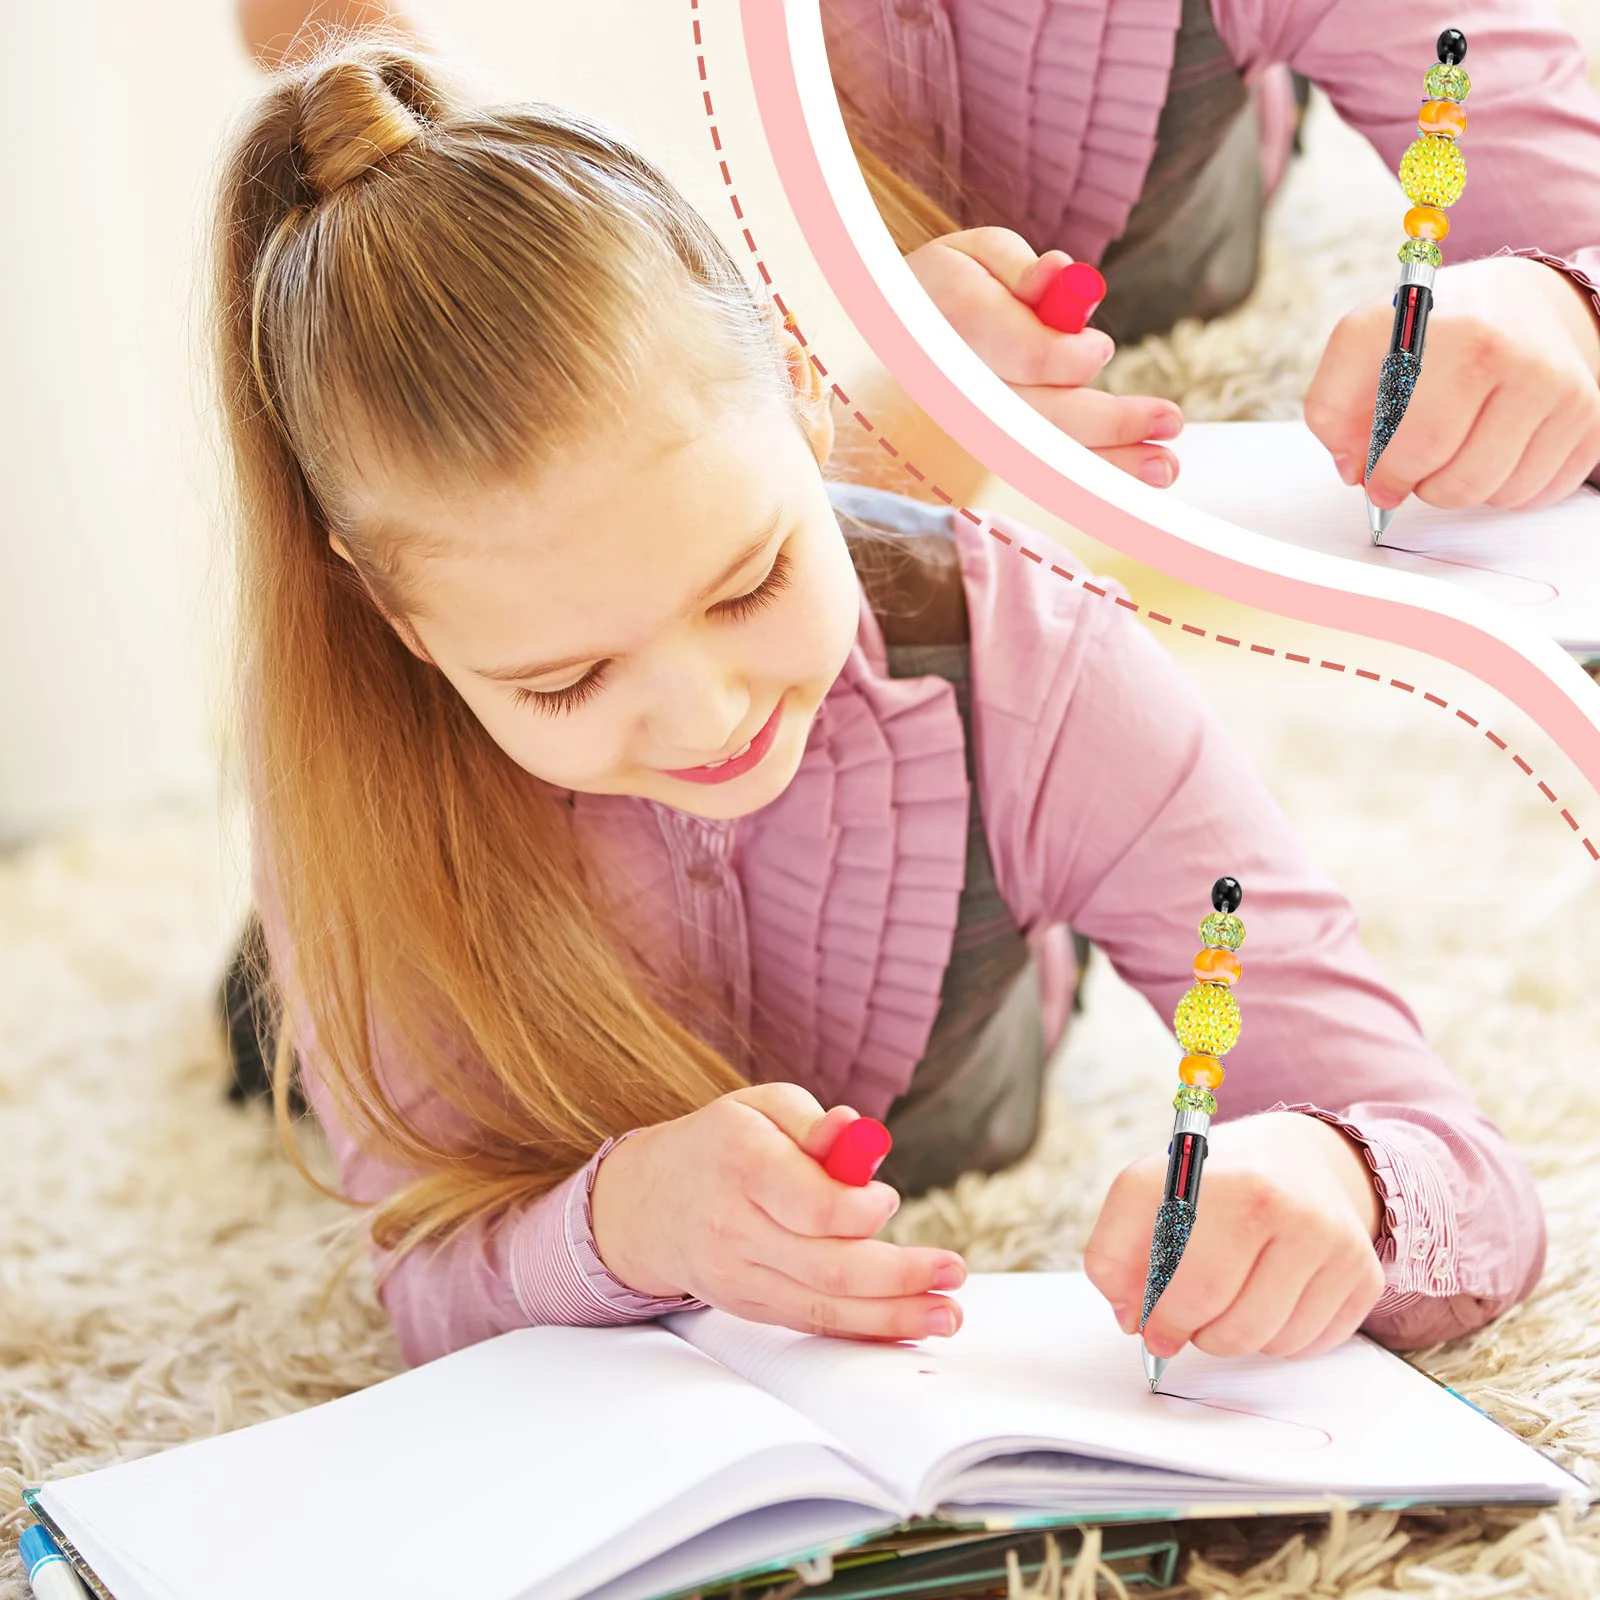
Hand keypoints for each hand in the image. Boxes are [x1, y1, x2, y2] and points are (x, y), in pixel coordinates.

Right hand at [589, 1083, 967, 1339]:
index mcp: (742, 1164)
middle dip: (898, 1275)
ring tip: (946, 1313)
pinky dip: (863, 1329)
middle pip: (825, 1265)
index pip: (806, 1202)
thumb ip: (813, 1121)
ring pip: (823, 1305)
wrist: (649, 1204)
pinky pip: (812, 1323)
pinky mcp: (750, 1307)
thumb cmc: (720, 1144)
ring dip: (892, 1316)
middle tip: (952, 1271)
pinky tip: (905, 1326)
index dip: (857, 1210)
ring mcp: (741, 1276)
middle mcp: (737, 1228)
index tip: (889, 1200)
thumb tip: (858, 1134)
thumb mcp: (761, 1107)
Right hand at [905, 227, 1184, 486]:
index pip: (1020, 355)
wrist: (886, 342)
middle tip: (1170, 422)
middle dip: (1108, 423)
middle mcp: (954, 388)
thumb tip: (1062, 277)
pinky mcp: (980, 456)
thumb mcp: (975, 255)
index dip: (1066, 358)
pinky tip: (1132, 485)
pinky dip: (1086, 481)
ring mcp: (964, 431)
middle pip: (1036, 418)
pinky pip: (1036, 472)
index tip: (1102, 350)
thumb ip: (1021, 268)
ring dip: (1107, 465)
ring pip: (1038, 454)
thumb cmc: (946, 289)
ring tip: (1164, 467)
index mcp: (949, 326)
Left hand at [1082, 1112, 1386, 1361]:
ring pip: (1270, 1343)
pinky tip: (1264, 1299)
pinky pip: (1307, 1345)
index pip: (1195, 1286)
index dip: (1163, 1318)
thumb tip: (1128, 1317)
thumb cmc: (1212, 1182)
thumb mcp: (1147, 1189)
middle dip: (1193, 1334)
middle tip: (1179, 1327)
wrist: (1299, 1158)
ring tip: (1221, 1302)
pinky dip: (1275, 1338)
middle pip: (1233, 1325)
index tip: (1150, 1328)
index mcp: (1236, 1184)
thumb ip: (1115, 1250)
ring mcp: (1338, 1246)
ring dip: (1232, 1338)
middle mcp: (1296, 1212)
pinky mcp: (1364, 1276)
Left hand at [1305, 256, 1599, 511]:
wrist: (1523, 302)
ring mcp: (1566, 393)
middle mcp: (1525, 361)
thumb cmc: (1435, 331)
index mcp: (1465, 336)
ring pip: (1497, 495)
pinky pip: (1533, 494)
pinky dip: (1501, 488)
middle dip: (1421, 487)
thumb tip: (1354, 470)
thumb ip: (1333, 406)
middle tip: (1410, 472)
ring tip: (1452, 451)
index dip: (1389, 475)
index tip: (1377, 479)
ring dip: (1460, 489)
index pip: (1420, 444)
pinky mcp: (1589, 421)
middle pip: (1459, 481)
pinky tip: (1490, 451)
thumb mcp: (1364, 342)